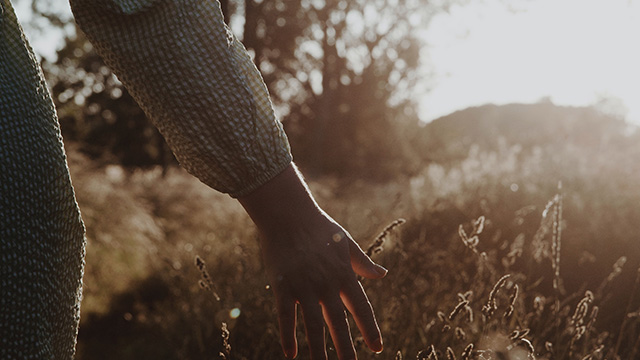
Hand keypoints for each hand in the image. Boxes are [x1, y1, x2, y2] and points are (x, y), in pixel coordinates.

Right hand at [239, 164, 386, 359]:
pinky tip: (291, 354)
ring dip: (319, 350)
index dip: (369, 329)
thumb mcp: (347, 243)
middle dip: (346, 348)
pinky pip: (286, 315)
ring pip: (313, 325)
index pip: (361, 308)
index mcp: (344, 274)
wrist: (288, 213)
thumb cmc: (319, 227)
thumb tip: (383, 274)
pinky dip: (288, 335)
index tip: (377, 347)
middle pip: (338, 322)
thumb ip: (364, 263)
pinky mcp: (283, 285)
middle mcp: (327, 283)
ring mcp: (304, 285)